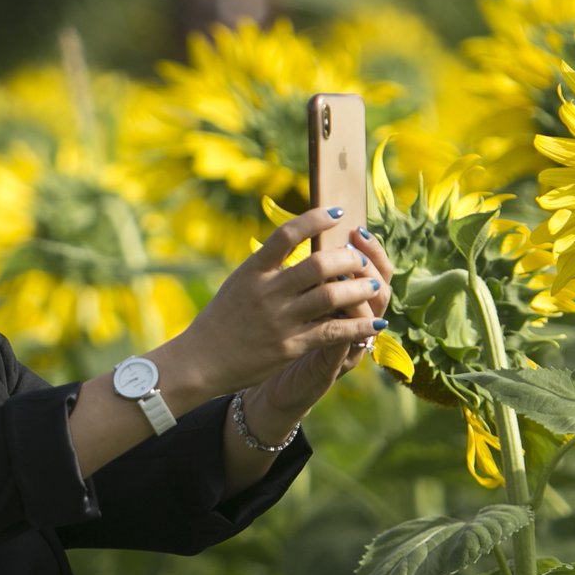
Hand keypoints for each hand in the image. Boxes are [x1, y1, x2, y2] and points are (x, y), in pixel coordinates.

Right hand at [164, 206, 391, 397]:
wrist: (200, 361)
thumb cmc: (220, 320)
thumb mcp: (238, 283)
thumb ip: (266, 266)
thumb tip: (295, 243)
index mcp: (253, 271)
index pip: (287, 234)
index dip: (315, 219)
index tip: (338, 213)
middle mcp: (267, 292)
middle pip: (318, 264)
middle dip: (348, 258)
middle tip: (360, 259)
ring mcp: (279, 320)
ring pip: (331, 295)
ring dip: (359, 288)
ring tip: (373, 285)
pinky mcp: (290, 346)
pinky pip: (332, 332)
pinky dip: (358, 327)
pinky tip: (374, 325)